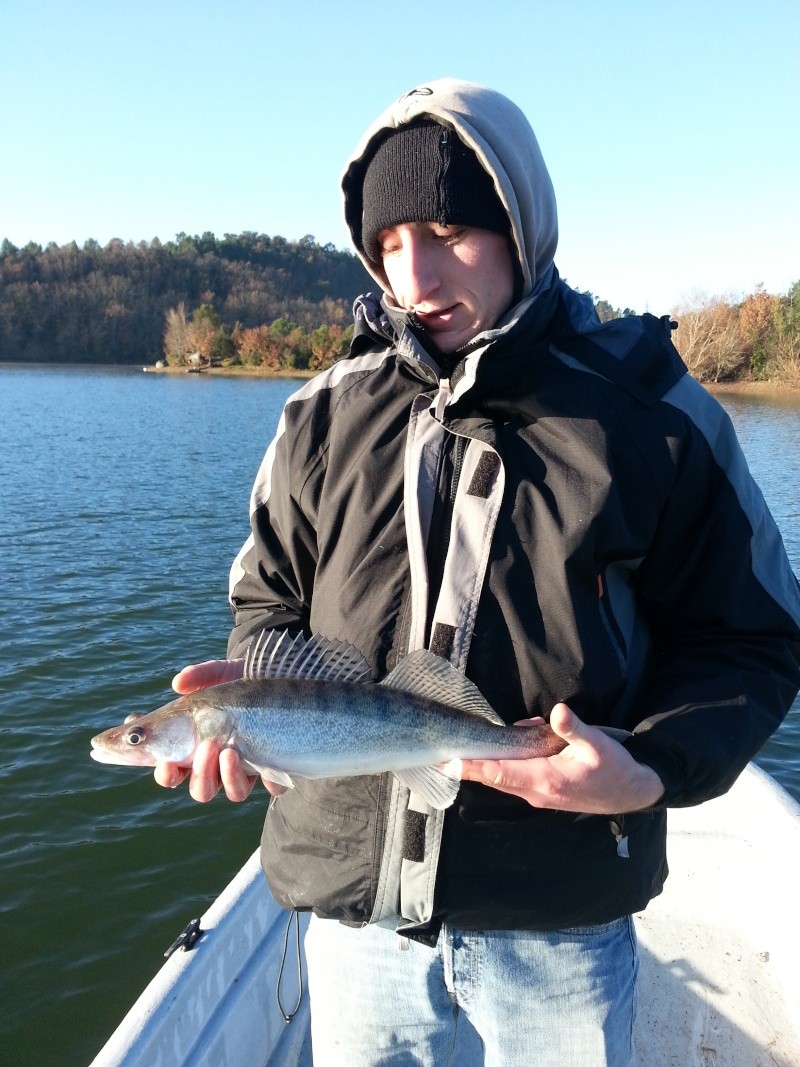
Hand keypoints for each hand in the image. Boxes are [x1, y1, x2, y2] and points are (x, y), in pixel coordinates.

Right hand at [152, 658, 286, 801]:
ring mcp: (249, 770)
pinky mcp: (276, 768)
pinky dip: (268, 779)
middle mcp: (220, 766)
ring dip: (229, 778)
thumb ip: (199, 676)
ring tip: (229, 751)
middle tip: (206, 747)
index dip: (166, 775)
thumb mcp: (220, 673)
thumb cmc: (240, 682)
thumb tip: (178, 683)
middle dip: (201, 775)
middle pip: (202, 790)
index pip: (174, 773)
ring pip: (235, 793)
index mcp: (197, 749)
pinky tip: (266, 765)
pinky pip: (273, 787)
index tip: (166, 763)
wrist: (277, 678)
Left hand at [459, 703, 663, 813]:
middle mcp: (536, 792)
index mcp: (545, 780)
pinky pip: (515, 777)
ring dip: (492, 759)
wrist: (631, 792)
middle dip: (472, 762)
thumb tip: (558, 711)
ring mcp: (538, 795)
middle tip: (448, 745)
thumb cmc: (614, 768)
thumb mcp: (597, 745)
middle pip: (494, 777)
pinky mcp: (543, 792)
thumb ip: (574, 729)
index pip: (499, 773)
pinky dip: (508, 761)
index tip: (448, 761)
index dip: (473, 767)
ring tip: (492, 735)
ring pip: (503, 777)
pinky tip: (523, 738)